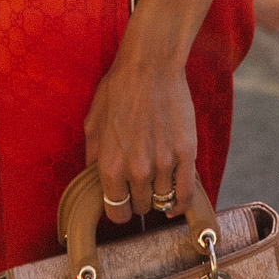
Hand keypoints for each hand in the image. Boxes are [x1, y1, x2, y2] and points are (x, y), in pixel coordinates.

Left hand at [83, 48, 196, 222]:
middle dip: (139, 198)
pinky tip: (175, 201)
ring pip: (162, 200)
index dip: (120, 209)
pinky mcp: (186, 155)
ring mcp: (163, 164)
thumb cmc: (119, 89)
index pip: (116, 212)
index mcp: (110, 166)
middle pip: (141, 207)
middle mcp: (136, 171)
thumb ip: (92, 157)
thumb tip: (94, 179)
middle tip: (140, 182)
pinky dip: (181, 203)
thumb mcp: (93, 123)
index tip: (124, 201)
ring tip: (157, 179)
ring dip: (159, 194)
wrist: (150, 66)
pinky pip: (185, 194)